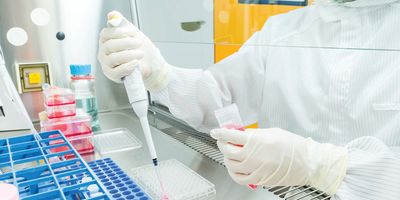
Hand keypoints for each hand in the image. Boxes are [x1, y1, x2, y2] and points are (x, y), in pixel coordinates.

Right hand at [97, 11, 169, 90]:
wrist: (149, 63)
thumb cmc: (139, 49)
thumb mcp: (132, 33)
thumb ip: (122, 23)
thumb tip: (112, 15)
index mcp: (106, 41)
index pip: (106, 34)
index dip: (120, 32)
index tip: (133, 33)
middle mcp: (103, 53)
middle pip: (110, 46)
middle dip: (127, 43)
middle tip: (139, 43)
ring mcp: (106, 65)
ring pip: (113, 58)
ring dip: (129, 55)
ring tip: (141, 54)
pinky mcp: (112, 75)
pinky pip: (117, 71)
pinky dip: (127, 66)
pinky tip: (135, 63)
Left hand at [211, 128, 347, 194]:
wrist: (307, 162)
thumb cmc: (292, 145)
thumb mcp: (271, 132)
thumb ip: (253, 134)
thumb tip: (238, 134)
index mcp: (257, 141)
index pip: (231, 136)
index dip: (220, 133)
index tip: (215, 132)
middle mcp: (254, 156)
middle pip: (228, 151)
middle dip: (222, 145)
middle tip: (224, 141)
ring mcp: (256, 169)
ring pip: (231, 165)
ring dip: (227, 158)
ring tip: (230, 153)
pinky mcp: (259, 179)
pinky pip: (239, 178)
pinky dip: (233, 172)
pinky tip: (235, 167)